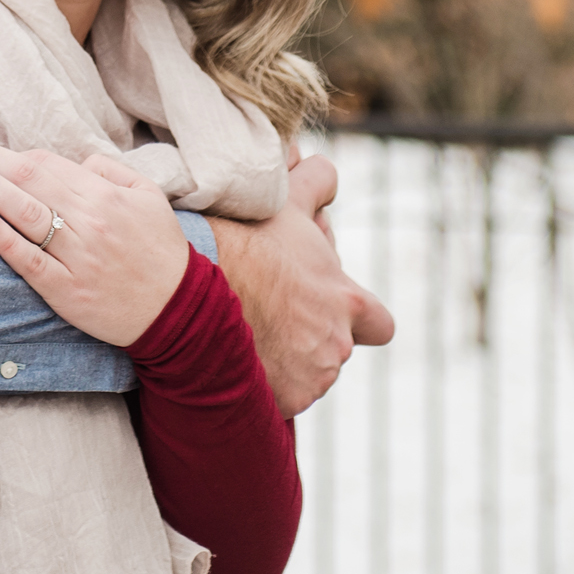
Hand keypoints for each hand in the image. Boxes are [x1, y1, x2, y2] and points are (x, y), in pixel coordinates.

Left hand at [0, 140, 190, 347]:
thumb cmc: (159, 249)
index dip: (8, 153)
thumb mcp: (148, 195)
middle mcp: (88, 221)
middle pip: (28, 180)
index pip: (45, 164)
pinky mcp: (66, 291)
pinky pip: (29, 261)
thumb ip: (110, 170)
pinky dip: (4, 240)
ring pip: (24, 213)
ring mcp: (76, 257)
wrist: (177, 310)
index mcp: (104, 195)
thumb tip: (74, 162)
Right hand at [209, 153, 393, 416]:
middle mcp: (337, 346)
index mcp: (347, 302)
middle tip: (270, 313)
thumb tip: (323, 169)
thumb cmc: (241, 240)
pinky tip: (234, 356)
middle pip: (333, 348)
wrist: (192, 288)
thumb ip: (317, 183)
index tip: (329, 309)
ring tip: (245, 332)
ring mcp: (310, 379)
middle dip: (309, 335)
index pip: (381, 323)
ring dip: (284, 360)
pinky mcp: (280, 404)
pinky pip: (276, 398)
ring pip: (306, 374)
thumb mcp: (286, 200)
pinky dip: (260, 383)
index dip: (358, 317)